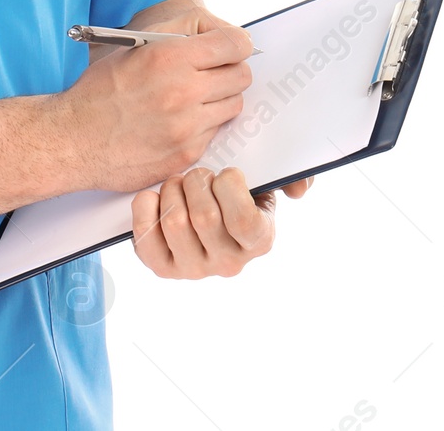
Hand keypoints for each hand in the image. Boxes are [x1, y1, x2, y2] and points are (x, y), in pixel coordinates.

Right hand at [54, 19, 253, 193]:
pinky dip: (203, 125)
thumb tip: (217, 32)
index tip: (229, 47)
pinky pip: (215, 132)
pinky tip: (179, 121)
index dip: (234, 43)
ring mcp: (188, 127)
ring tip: (192, 98)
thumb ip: (179, 32)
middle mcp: (183, 91)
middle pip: (242, 75)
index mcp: (169, 57)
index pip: (234, 44)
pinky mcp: (188, 153)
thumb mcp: (134, 45)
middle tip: (209, 72)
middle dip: (228, 70)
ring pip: (234, 105)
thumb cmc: (101, 90)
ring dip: (219, 99)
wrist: (75, 139)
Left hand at [130, 167, 313, 278]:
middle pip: (204, 217)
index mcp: (259, 241)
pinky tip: (157, 199)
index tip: (226, 174)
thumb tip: (298, 190)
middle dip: (197, 181)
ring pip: (175, 221)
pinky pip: (145, 233)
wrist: (201, 214)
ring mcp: (194, 269)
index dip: (229, 186)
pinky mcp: (162, 267)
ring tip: (179, 186)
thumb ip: (290, 178)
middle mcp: (228, 263)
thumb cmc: (233, 194)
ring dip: (172, 189)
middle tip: (198, 176)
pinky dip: (146, 205)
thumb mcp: (265, 184)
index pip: (243, 220)